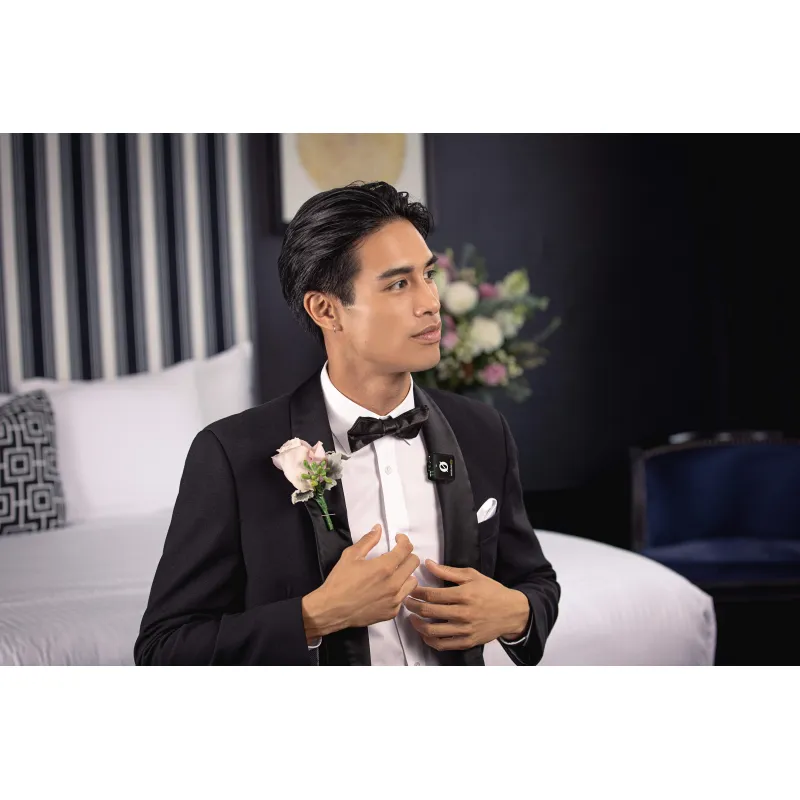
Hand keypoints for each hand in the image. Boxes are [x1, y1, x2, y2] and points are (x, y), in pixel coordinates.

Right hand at [302, 525, 419, 637]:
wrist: (331, 609)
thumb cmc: (340, 581)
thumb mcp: (351, 555)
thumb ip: (368, 540)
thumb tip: (378, 529)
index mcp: (385, 567)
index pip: (406, 549)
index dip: (403, 540)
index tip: (397, 539)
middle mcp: (394, 583)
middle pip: (414, 563)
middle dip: (407, 554)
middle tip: (396, 554)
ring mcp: (395, 600)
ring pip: (413, 581)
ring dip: (406, 573)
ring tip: (394, 572)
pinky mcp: (392, 612)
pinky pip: (403, 597)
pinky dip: (399, 590)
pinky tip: (387, 589)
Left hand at [403, 560, 529, 650]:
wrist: (512, 612)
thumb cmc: (492, 591)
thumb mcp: (472, 575)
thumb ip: (448, 571)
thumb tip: (428, 563)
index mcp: (463, 594)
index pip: (432, 595)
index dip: (417, 592)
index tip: (410, 590)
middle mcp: (463, 613)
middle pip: (428, 612)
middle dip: (412, 606)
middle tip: (406, 602)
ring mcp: (465, 630)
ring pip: (432, 631)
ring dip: (417, 625)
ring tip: (412, 618)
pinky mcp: (467, 642)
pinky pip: (443, 645)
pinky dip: (430, 640)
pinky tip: (425, 633)